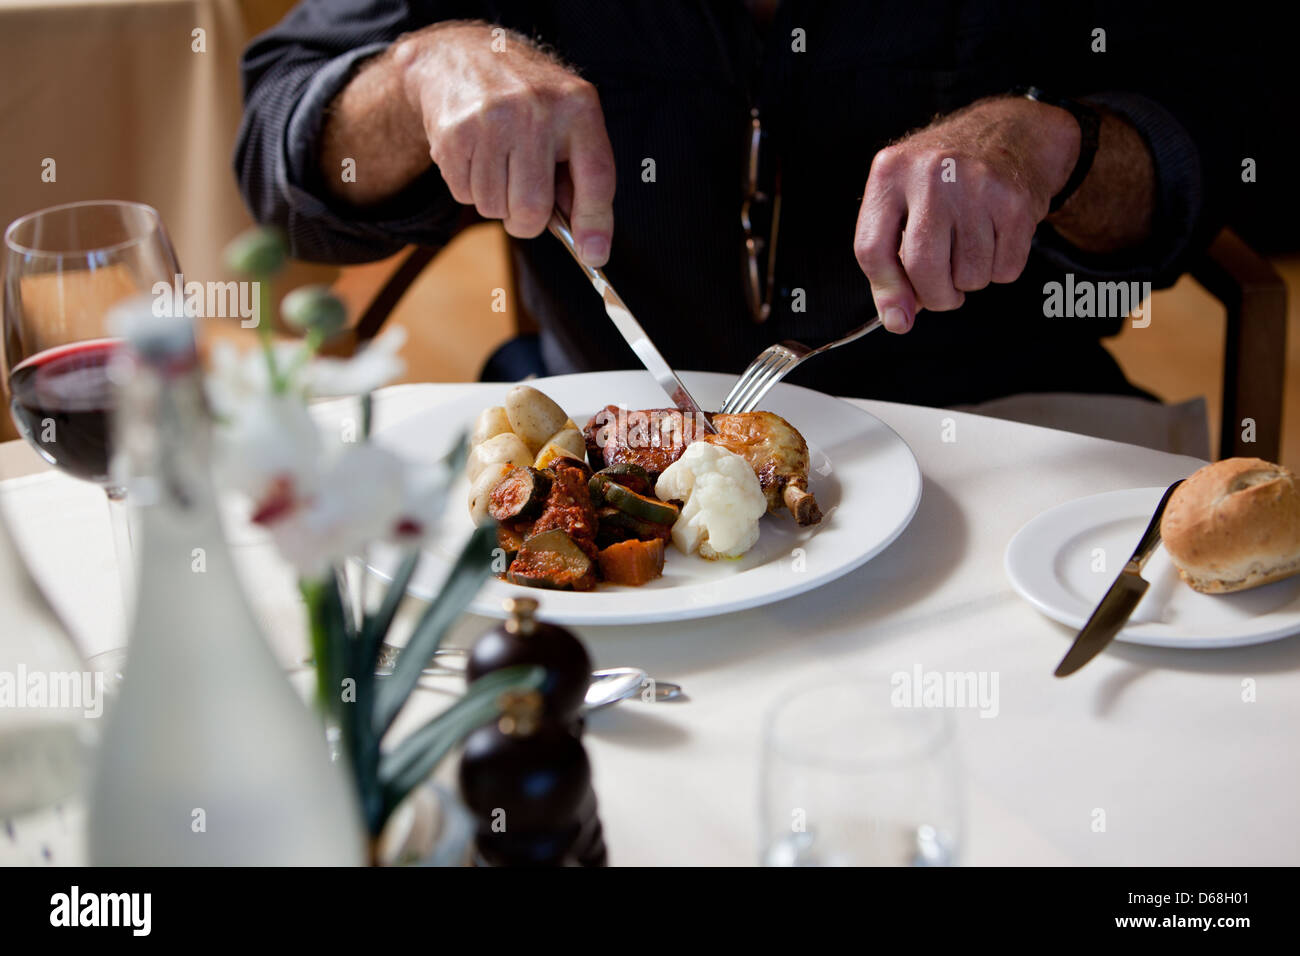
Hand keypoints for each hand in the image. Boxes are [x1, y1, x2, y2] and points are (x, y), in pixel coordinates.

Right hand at [393, 23, 616, 264]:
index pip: (596, 178)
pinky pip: (465, 195)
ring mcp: (492, 121)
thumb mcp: (567, 120)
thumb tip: (587, 242)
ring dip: (496, 201)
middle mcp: (536, 111)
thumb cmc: (526, 100)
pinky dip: (470, 187)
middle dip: (526, 220)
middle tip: (524, 199)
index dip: (595, 224)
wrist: (459, 56)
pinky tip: (475, 155)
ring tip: (497, 163)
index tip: (593, 256)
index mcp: (578, 107)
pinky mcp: (454, 133)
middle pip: (532, 210)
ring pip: (494, 208)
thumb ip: (580, 175)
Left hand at [853, 96, 1079, 331]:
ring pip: (969, 278)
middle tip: (943, 289)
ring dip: (969, 280)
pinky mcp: (1015, 202)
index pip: (872, 249)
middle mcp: (932, 173)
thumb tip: (897, 319)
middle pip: (923, 269)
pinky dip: (1000, 269)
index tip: (898, 316)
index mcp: (891, 172)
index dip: (886, 292)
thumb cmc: (946, 178)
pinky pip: (1004, 270)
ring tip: (970, 247)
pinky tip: (995, 238)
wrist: (1011, 133)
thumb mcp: (903, 201)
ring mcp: (976, 186)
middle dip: (935, 296)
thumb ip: (890, 261)